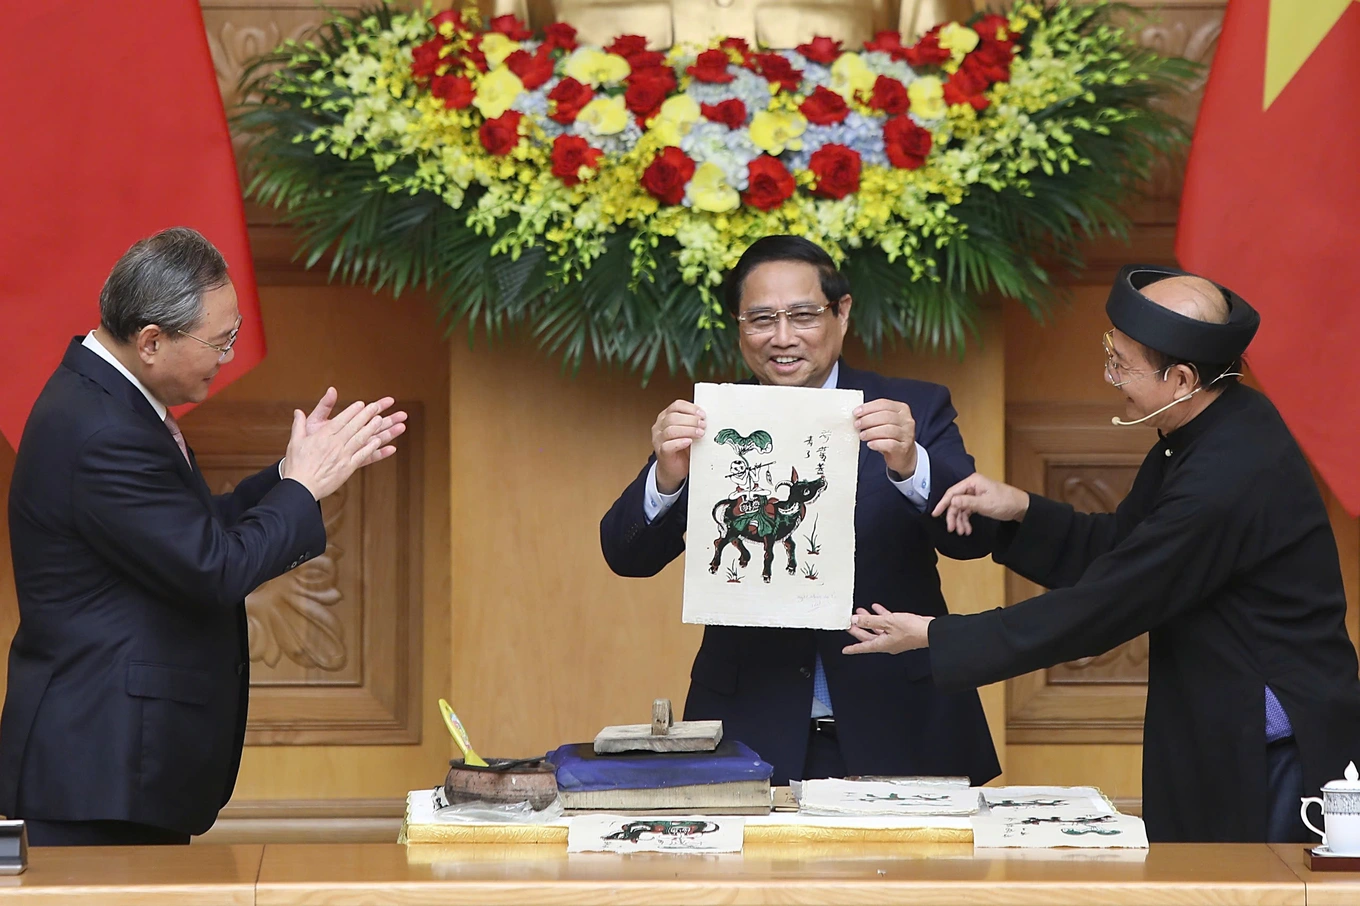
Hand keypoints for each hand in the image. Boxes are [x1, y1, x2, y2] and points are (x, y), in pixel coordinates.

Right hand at [281, 397, 406, 499]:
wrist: (301, 487)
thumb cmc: (296, 466)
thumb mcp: (294, 442)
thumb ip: (299, 424)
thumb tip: (297, 412)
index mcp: (323, 436)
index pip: (341, 420)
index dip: (352, 411)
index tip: (361, 404)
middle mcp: (335, 444)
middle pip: (354, 426)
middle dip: (366, 415)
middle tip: (376, 407)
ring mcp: (343, 456)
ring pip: (360, 439)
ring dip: (372, 428)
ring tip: (380, 420)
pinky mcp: (348, 468)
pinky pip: (363, 456)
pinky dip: (371, 448)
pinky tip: (378, 441)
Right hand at [651, 400, 705, 493]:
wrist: (675, 468)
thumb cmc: (683, 448)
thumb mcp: (688, 431)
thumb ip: (693, 423)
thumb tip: (706, 417)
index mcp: (666, 417)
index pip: (676, 406)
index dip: (690, 408)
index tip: (702, 414)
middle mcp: (660, 426)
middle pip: (673, 417)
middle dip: (691, 420)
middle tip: (703, 425)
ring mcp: (658, 439)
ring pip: (670, 430)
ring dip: (688, 430)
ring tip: (699, 433)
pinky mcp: (661, 452)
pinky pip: (668, 445)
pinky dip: (680, 442)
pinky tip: (689, 442)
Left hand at [842, 604, 932, 654]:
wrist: (929, 630)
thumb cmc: (912, 630)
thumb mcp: (887, 622)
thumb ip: (870, 620)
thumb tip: (856, 620)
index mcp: (882, 644)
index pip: (863, 647)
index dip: (853, 648)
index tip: (845, 650)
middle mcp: (887, 643)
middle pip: (868, 637)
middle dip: (858, 629)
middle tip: (849, 623)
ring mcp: (894, 637)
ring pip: (877, 629)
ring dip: (869, 620)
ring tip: (861, 611)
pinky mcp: (900, 631)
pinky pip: (887, 623)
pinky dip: (881, 616)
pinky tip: (877, 608)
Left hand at [854, 399, 916, 477]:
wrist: (903, 455)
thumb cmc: (891, 436)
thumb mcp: (885, 422)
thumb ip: (875, 415)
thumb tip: (857, 414)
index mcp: (902, 409)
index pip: (884, 404)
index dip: (868, 407)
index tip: (856, 412)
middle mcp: (906, 421)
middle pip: (886, 416)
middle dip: (868, 420)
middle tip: (857, 425)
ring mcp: (907, 435)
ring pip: (888, 430)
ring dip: (871, 432)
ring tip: (862, 435)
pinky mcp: (903, 448)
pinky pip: (890, 444)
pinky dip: (878, 443)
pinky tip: (870, 444)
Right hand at [930, 472, 1028, 535]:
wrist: (1021, 507)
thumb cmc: (1006, 502)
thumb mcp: (985, 504)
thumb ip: (967, 502)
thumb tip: (952, 501)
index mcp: (973, 482)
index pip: (952, 492)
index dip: (943, 504)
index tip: (935, 514)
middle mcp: (972, 486)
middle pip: (955, 502)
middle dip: (953, 516)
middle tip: (952, 528)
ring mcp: (975, 494)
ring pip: (960, 508)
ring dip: (960, 520)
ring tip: (962, 531)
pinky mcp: (978, 501)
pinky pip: (967, 511)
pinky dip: (966, 520)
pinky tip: (967, 529)